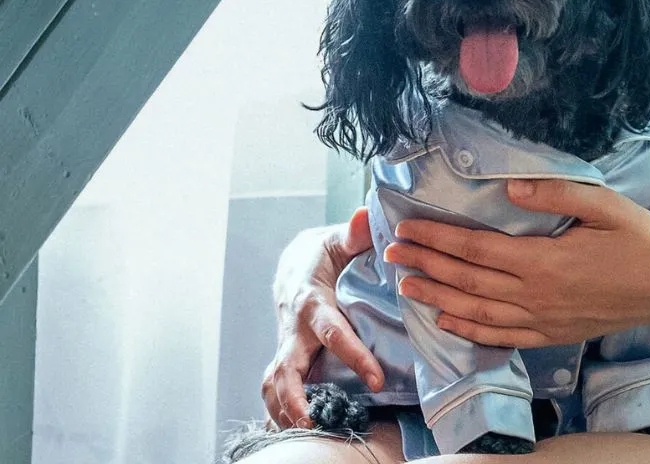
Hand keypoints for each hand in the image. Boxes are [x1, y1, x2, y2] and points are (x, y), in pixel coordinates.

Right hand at [261, 208, 382, 427]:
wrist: (293, 264)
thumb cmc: (323, 253)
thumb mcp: (338, 240)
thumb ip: (354, 232)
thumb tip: (365, 215)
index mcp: (312, 302)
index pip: (333, 332)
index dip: (353, 355)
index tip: (375, 379)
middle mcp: (294, 330)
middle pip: (286, 369)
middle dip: (295, 398)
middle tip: (313, 423)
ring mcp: (285, 346)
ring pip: (274, 384)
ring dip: (283, 411)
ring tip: (304, 435)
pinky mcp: (285, 357)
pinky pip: (274, 390)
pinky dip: (276, 413)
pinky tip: (285, 435)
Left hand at [382, 179, 649, 347]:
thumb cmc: (639, 237)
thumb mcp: (601, 204)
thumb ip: (554, 194)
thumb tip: (509, 187)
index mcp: (542, 261)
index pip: (475, 249)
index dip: (437, 239)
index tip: (407, 228)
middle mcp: (535, 295)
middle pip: (467, 280)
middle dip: (425, 265)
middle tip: (391, 252)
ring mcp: (542, 320)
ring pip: (477, 311)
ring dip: (437, 297)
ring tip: (406, 285)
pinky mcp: (553, 335)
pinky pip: (501, 336)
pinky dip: (469, 329)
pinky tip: (448, 321)